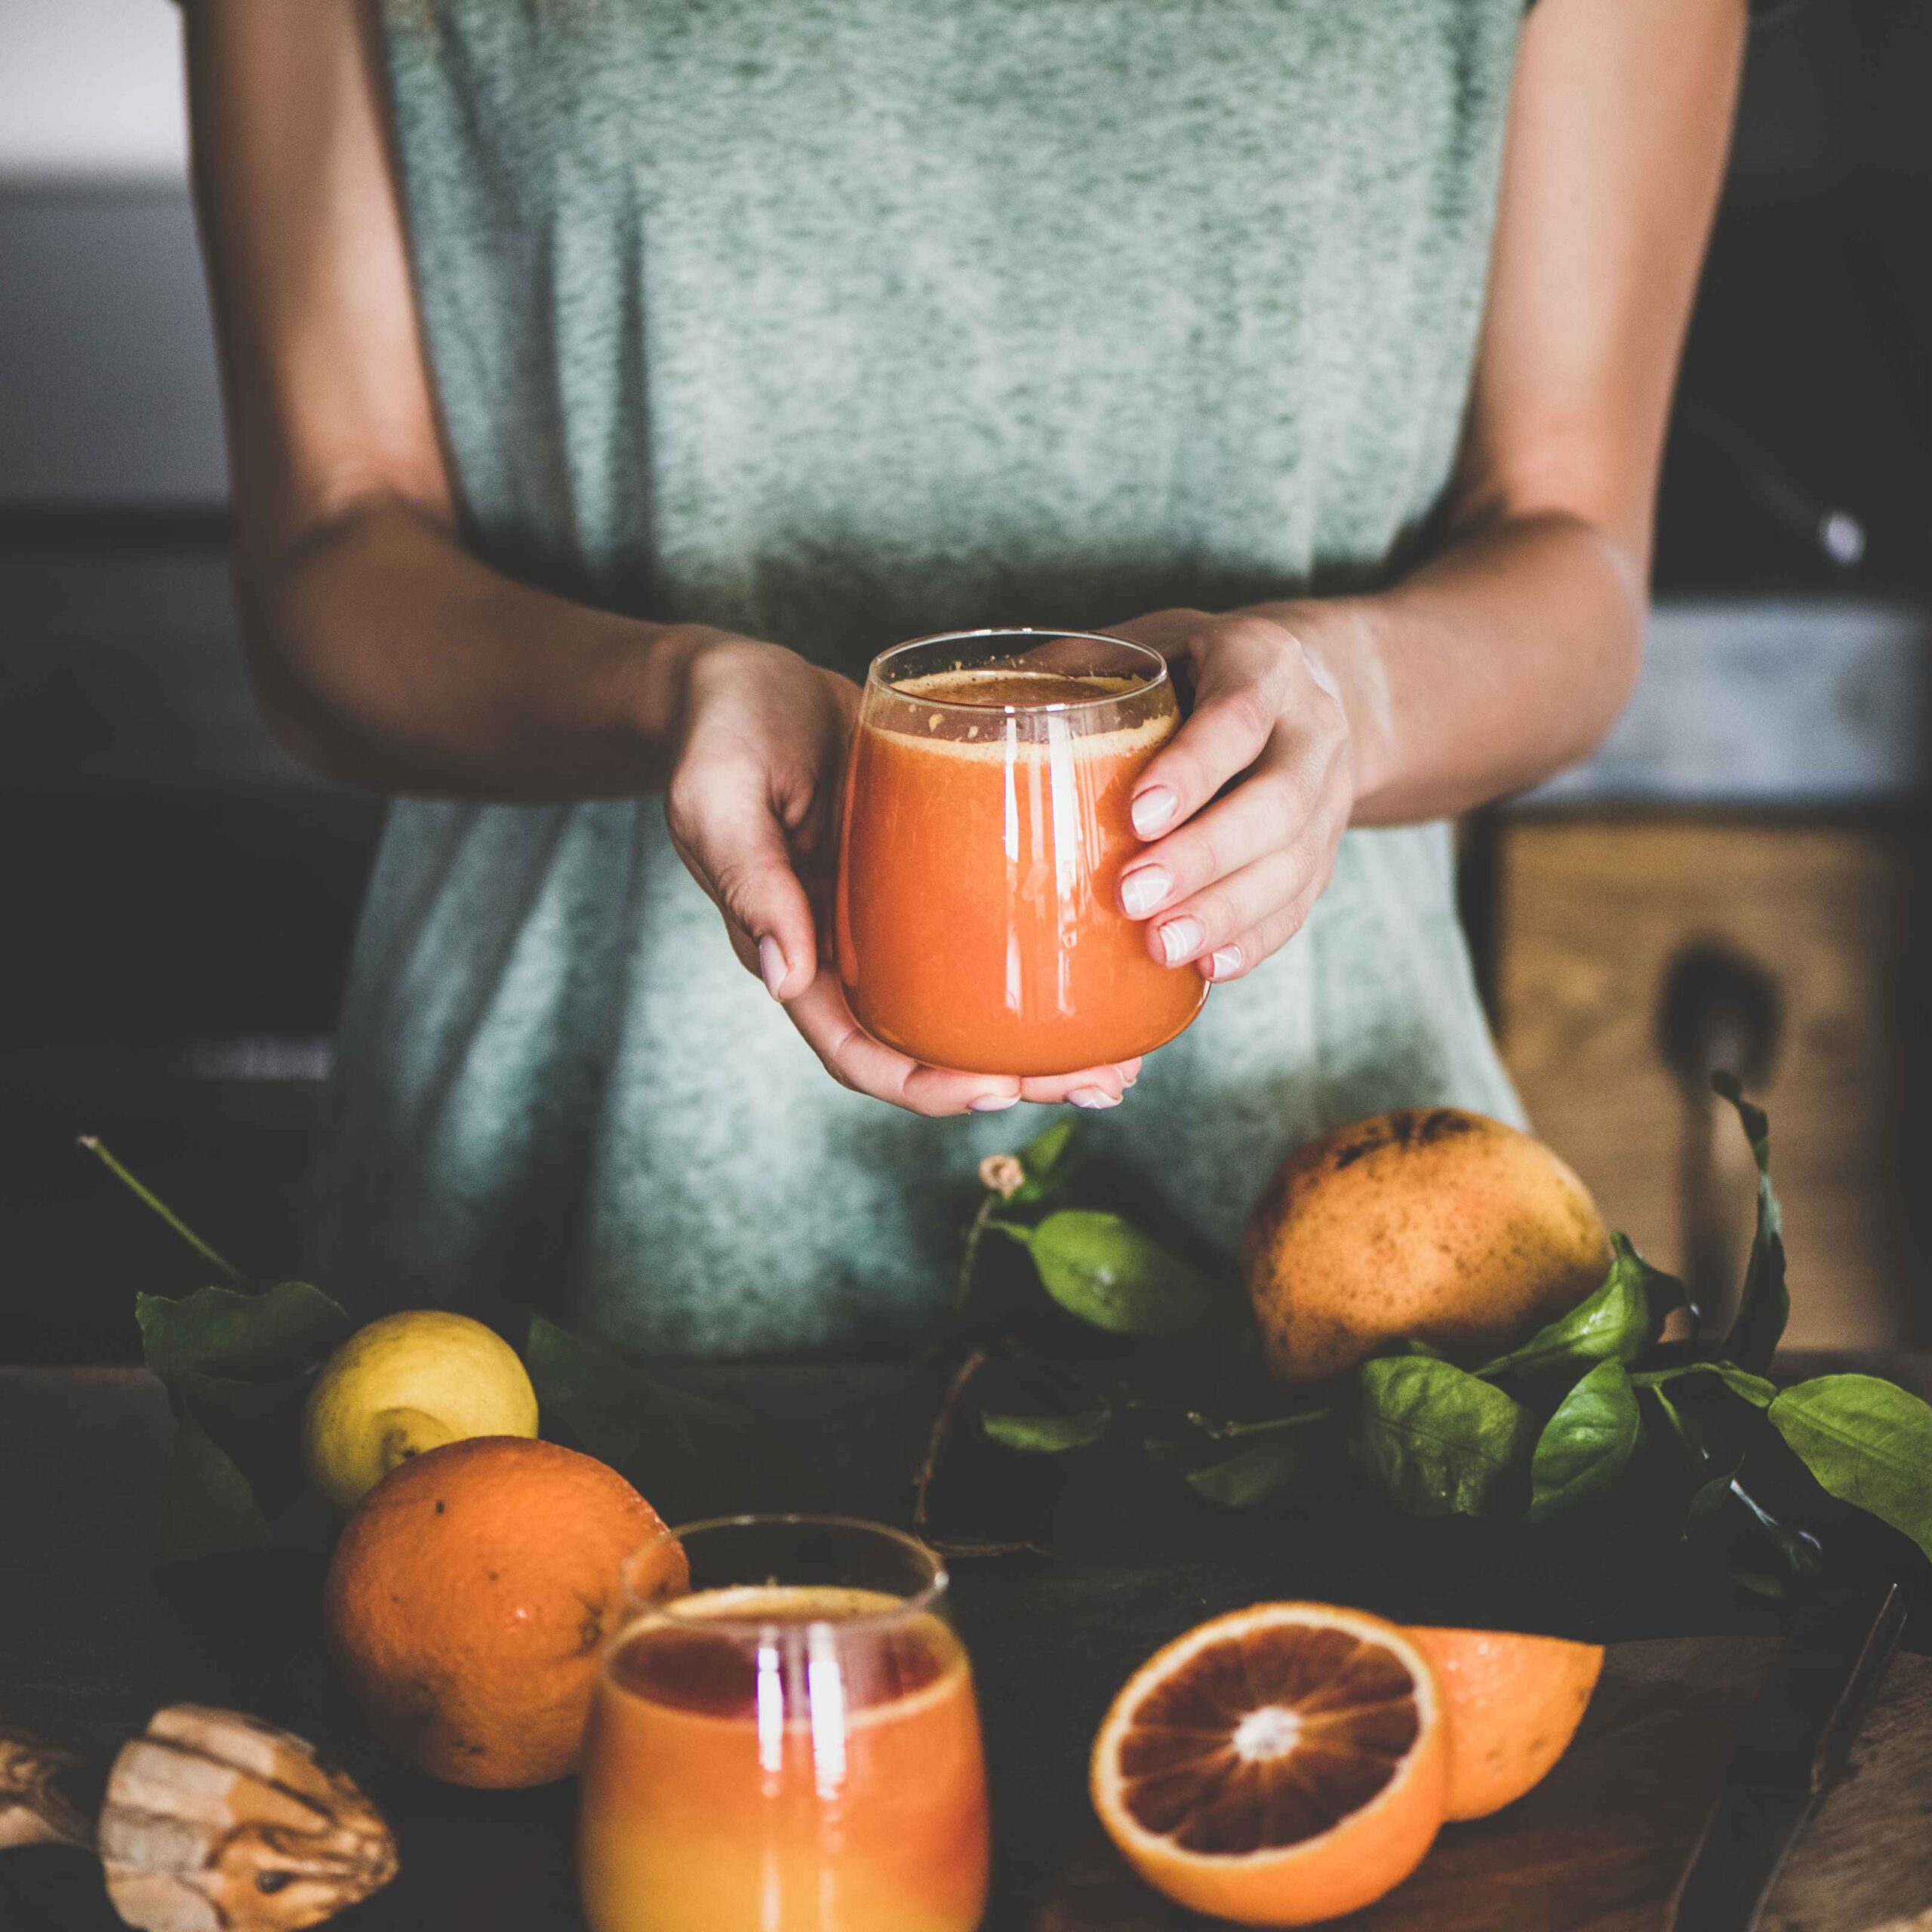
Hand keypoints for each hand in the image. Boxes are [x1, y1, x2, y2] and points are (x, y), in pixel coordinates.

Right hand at [662, 630, 1140, 1115]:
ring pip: (975, 1003)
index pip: (860, 1052)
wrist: (744, 682)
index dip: (925, 1087)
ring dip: (1046, 1038)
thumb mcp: (717, 798)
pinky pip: (994, 931)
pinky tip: (1108, 955)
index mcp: (796, 954)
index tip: (996, 1092)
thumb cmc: (721, 733)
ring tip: (1125, 1054)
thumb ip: (748, 882)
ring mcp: (897, 917)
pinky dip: (1048, 954)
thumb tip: (785, 978)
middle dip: (1017, 1079)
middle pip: (937, 1046)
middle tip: (1102, 1085)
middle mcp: (855, 952)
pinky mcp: (934, 869)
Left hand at [1102, 608, 1356, 981]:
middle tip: (1132, 896)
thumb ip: (1082, 668)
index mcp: (1264, 662)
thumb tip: (980, 709)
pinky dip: (1254, 940)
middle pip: (1278, 802)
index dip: (1193, 769)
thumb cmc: (1201, 666)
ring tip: (1161, 947)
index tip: (1136, 818)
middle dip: (1204, 857)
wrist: (1306, 683)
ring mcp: (1330, 796)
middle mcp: (1312, 729)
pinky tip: (1208, 968)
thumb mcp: (1153, 641)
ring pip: (1295, 863)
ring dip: (1226, 912)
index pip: (1240, 715)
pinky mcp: (1325, 850)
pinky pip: (1300, 903)